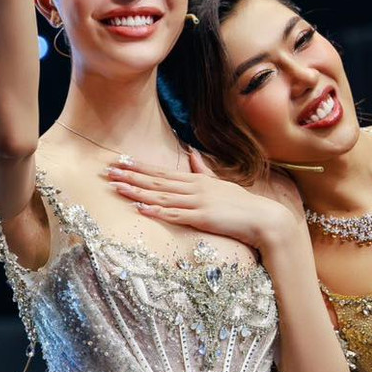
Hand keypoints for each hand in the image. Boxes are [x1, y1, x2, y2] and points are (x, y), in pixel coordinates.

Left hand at [106, 151, 297, 250]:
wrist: (263, 218)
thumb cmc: (242, 204)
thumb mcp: (220, 183)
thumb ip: (203, 170)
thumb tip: (192, 152)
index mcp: (196, 179)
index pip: (162, 171)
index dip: (140, 166)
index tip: (121, 162)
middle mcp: (193, 188)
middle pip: (156, 180)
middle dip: (131, 176)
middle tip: (108, 171)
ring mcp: (197, 202)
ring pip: (160, 196)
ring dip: (137, 192)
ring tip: (117, 188)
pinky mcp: (202, 218)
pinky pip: (174, 215)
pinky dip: (156, 211)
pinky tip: (140, 208)